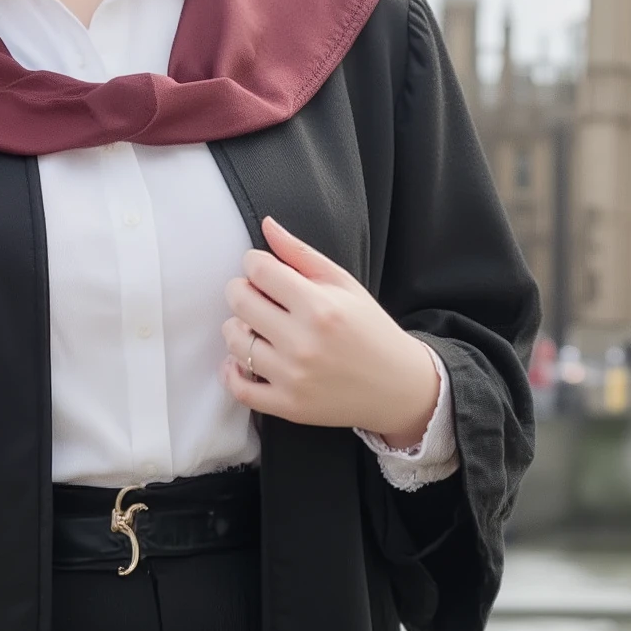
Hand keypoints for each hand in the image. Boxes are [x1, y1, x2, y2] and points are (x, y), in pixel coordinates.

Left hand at [221, 215, 440, 444]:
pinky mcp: (288, 405)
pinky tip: (242, 360)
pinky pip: (239, 387)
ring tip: (255, 326)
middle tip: (254, 294)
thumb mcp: (344, 284)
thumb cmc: (370, 330)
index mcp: (319, 305)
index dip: (254, 264)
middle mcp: (303, 341)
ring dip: (237, 328)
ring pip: (234, 341)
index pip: (259, 270)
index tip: (262, 270)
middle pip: (239, 301)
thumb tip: (266, 225)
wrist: (398, 386)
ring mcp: (293, 376)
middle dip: (240, 290)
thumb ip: (301, 254)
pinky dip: (232, 372)